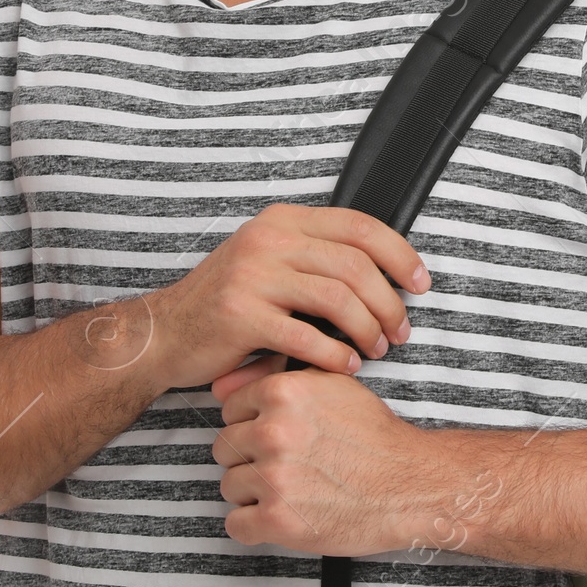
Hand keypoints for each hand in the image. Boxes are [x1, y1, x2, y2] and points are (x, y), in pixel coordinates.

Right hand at [140, 202, 428, 392]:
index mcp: (283, 220)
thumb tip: (385, 269)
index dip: (400, 254)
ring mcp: (253, 276)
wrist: (166, 333)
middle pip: (355, 265)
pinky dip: (336, 355)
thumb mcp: (270, 260)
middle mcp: (268, 239)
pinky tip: (347, 366)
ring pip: (337, 298)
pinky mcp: (241, 316)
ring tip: (377, 350)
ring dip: (368, 329)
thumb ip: (316, 256)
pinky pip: (306, 336)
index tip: (421, 283)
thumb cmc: (228, 303)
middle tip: (400, 330)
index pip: (359, 226)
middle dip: (389, 302)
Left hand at [209, 357, 440, 556]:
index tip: (272, 438)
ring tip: (289, 492)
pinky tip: (282, 517)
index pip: (230, 410)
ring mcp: (274, 477)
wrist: (409, 485)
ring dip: (253, 493)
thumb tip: (227, 384)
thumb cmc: (374, 437)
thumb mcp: (334, 386)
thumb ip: (284, 377)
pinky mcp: (277, 520)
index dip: (250, 425)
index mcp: (283, 393)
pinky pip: (236, 525)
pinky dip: (254, 527)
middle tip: (283, 467)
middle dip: (249, 459)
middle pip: (225, 448)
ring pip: (229, 487)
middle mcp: (274, 431)